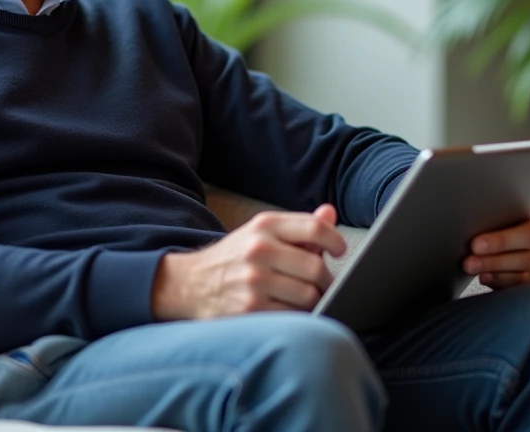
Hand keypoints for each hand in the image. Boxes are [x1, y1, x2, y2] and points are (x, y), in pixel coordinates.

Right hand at [152, 204, 345, 319]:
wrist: (190, 284)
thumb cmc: (235, 258)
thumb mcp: (261, 233)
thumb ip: (299, 227)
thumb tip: (330, 213)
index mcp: (264, 226)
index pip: (314, 228)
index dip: (335, 241)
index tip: (340, 250)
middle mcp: (258, 250)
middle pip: (316, 267)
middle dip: (327, 279)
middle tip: (323, 283)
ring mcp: (253, 281)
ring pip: (308, 296)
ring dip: (314, 300)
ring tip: (306, 297)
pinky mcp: (249, 309)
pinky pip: (293, 316)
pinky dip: (298, 316)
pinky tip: (291, 311)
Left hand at [463, 212, 529, 288]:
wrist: (515, 235)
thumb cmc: (509, 221)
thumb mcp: (509, 215)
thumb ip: (500, 220)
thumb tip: (475, 225)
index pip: (529, 234)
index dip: (502, 241)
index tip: (476, 244)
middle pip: (525, 258)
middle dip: (493, 260)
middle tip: (468, 261)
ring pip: (522, 276)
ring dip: (494, 273)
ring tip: (472, 269)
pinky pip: (519, 288)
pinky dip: (499, 283)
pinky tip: (483, 278)